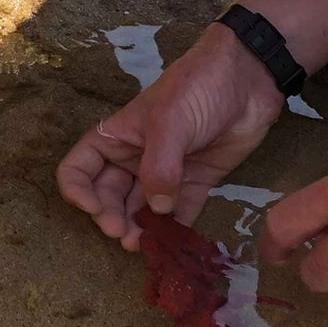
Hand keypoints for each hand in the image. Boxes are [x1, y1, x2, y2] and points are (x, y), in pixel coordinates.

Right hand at [57, 23, 283, 249]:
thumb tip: (158, 210)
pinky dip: (175, 232)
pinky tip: (176, 247)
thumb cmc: (197, 89)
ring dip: (139, 230)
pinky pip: (179, 214)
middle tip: (125, 235)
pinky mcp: (196, 182)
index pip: (80, 168)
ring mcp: (167, 173)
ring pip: (141, 210)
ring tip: (147, 246)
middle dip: (111, 218)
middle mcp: (135, 158)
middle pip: (109, 196)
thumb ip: (159, 166)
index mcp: (117, 137)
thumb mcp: (169, 120)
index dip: (78, 191)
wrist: (249, 79)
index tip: (94, 208)